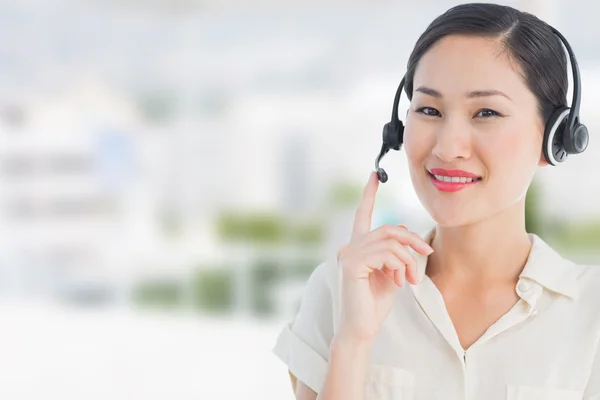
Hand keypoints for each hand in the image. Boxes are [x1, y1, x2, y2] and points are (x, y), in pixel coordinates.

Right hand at [336, 171, 433, 341]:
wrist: (363, 328)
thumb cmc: (375, 303)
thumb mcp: (390, 272)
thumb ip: (394, 252)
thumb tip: (406, 234)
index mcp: (357, 247)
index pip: (362, 215)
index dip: (369, 194)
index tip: (375, 175)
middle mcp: (349, 246)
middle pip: (389, 229)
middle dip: (412, 240)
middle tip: (426, 252)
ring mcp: (348, 254)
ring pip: (391, 242)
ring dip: (407, 260)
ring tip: (409, 279)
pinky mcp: (352, 264)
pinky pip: (386, 254)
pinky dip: (398, 267)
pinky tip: (397, 282)